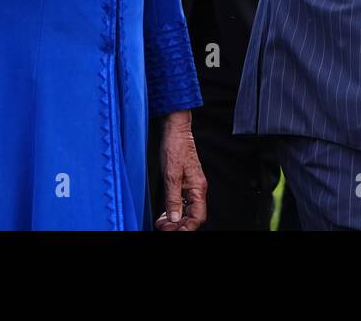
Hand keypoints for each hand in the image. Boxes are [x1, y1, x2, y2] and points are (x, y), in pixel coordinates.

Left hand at [154, 111, 207, 230]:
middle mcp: (197, 188)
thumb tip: (175, 218)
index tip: (174, 231)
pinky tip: (166, 212)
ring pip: (187, 209)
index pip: (198, 216)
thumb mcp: (171, 175)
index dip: (187, 228)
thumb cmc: (175, 146)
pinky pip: (182, 201)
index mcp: (198, 188)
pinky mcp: (185, 181)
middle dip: (179, 225)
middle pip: (193, 215)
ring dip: (175, 218)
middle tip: (164, 228)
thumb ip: (173, 198)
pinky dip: (174, 209)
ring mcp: (191, 184)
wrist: (175, 129)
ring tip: (162, 222)